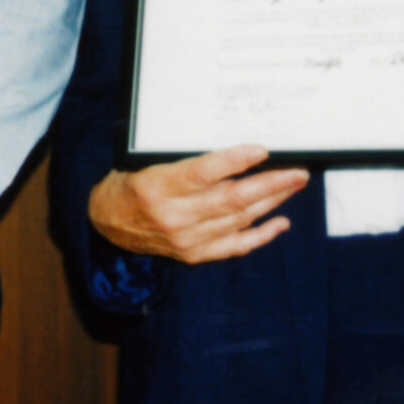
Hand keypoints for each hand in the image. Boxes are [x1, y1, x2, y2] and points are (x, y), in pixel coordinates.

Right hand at [87, 145, 307, 263]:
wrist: (105, 224)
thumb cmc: (127, 183)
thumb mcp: (143, 162)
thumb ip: (181, 159)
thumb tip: (231, 149)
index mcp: (156, 187)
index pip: (203, 173)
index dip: (234, 162)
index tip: (262, 150)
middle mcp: (173, 216)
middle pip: (231, 199)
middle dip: (270, 184)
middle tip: (297, 171)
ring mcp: (185, 239)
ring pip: (239, 219)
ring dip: (271, 202)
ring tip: (293, 185)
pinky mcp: (193, 254)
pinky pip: (234, 246)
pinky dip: (260, 235)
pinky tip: (280, 222)